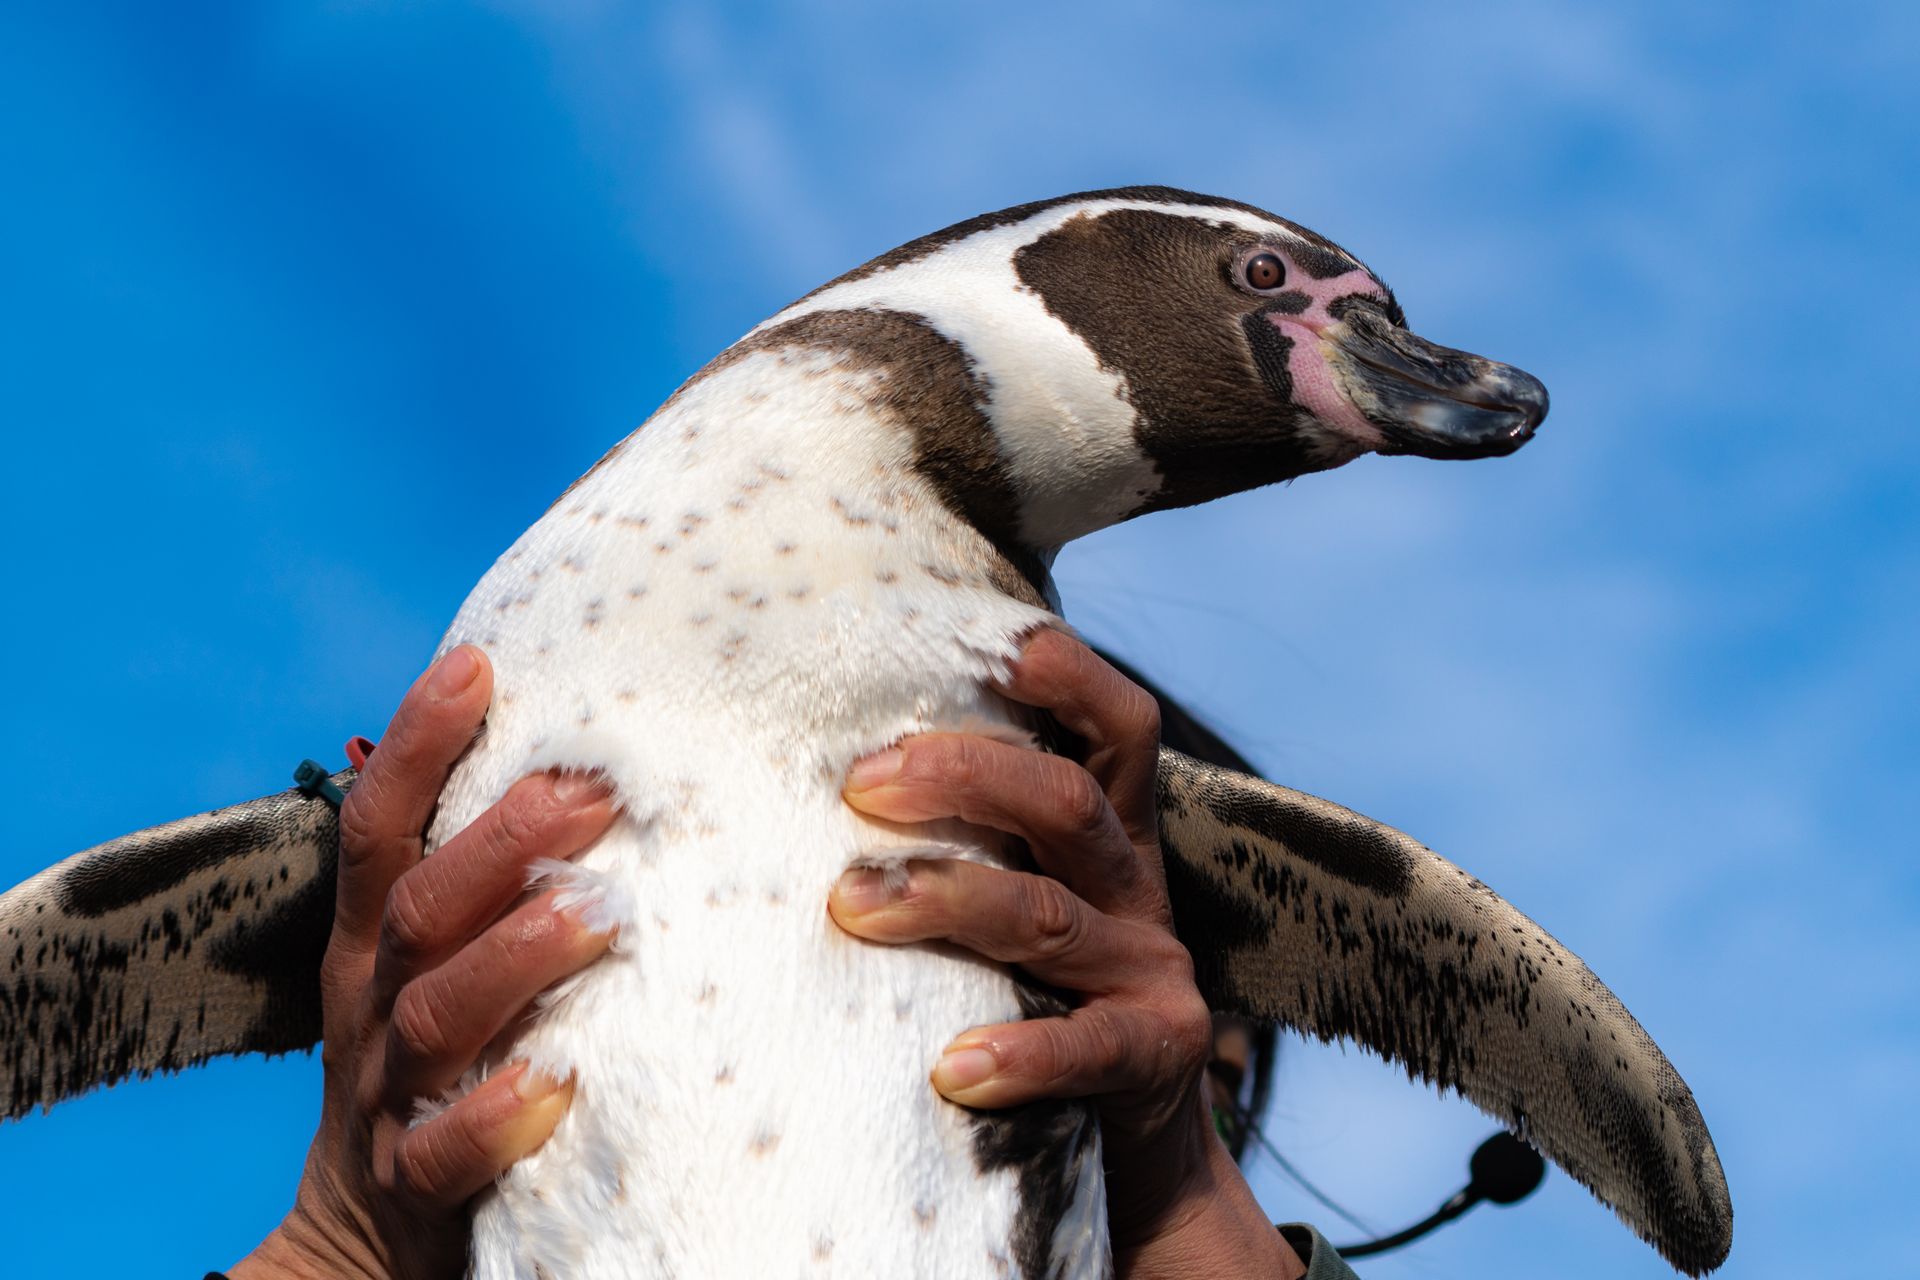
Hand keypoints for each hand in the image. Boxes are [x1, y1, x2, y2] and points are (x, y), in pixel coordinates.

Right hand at [230, 647, 618, 1279]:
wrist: (363, 1238)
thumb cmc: (436, 1065)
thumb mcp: (437, 967)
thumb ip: (485, 886)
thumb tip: (586, 767)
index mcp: (376, 944)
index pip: (382, 827)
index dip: (419, 744)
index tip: (477, 665)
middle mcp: (374, 1004)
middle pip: (422, 909)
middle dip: (500, 842)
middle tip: (594, 789)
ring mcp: (390, 1093)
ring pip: (438, 1015)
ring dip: (515, 958)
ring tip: (597, 913)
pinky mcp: (418, 1182)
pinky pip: (448, 1149)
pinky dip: (495, 1113)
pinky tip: (553, 1080)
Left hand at [830, 630, 1302, 1278]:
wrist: (1135, 1145)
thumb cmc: (1035, 996)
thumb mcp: (1019, 899)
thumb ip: (963, 840)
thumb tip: (819, 775)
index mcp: (1105, 833)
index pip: (1112, 725)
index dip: (1065, 675)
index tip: (988, 647)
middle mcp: (1131, 886)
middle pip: (1064, 799)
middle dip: (963, 775)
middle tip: (861, 783)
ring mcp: (1147, 968)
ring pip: (1045, 912)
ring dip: (944, 899)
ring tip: (852, 905)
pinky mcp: (1154, 1053)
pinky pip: (1088, 1047)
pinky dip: (1021, 1051)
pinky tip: (954, 1066)